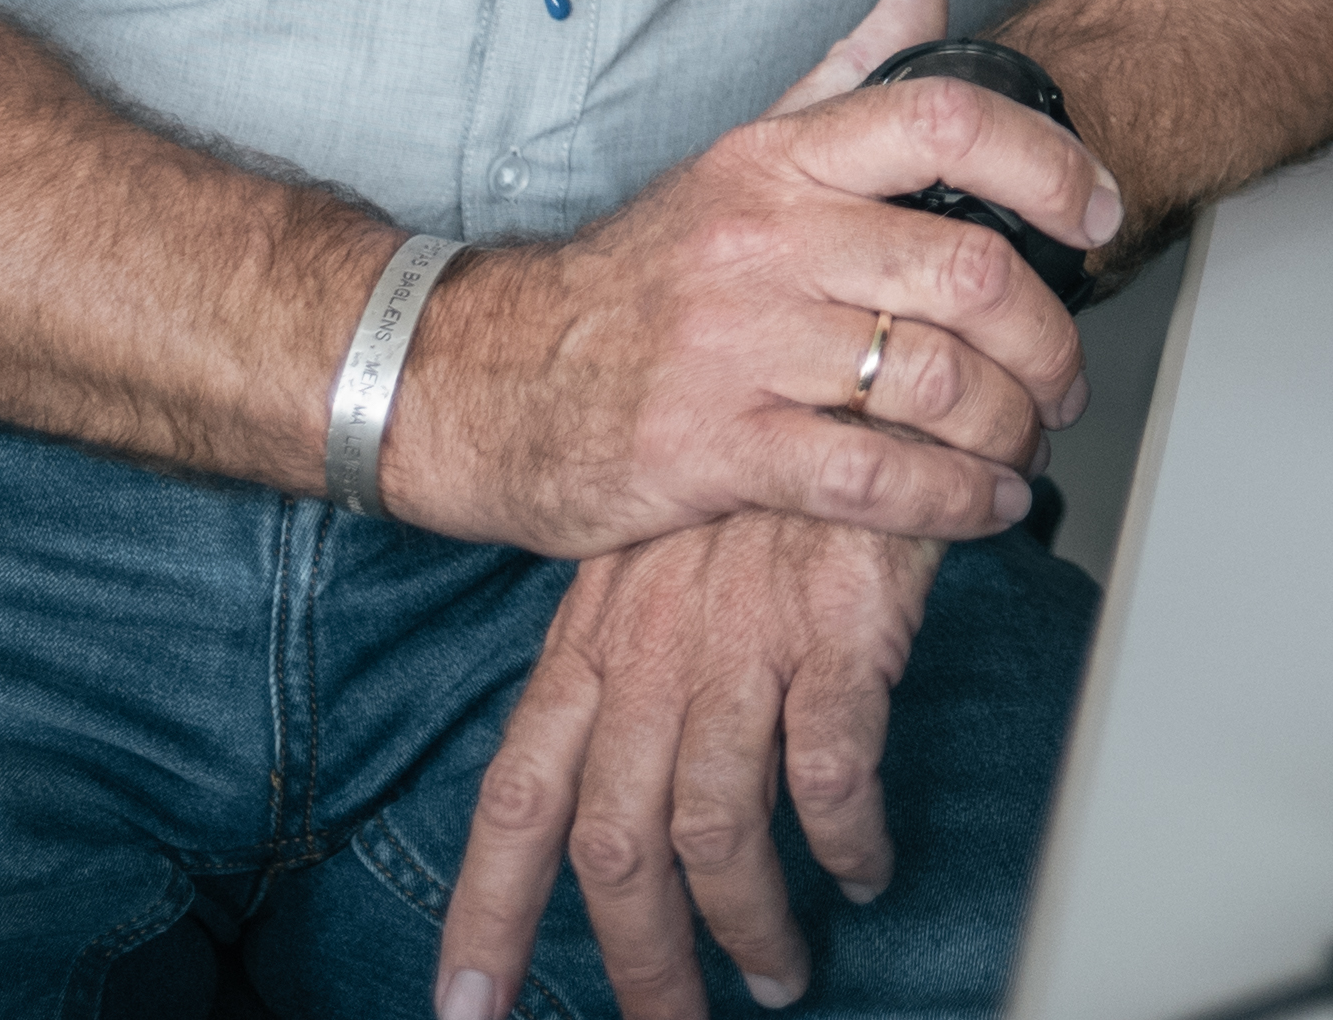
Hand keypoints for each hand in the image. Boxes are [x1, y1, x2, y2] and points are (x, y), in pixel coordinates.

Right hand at [389, 0, 1117, 562]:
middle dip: (1049, 338)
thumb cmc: (635, 276)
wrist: (481, 378)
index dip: (1049, 166)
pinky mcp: (716, 449)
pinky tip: (984, 504)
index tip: (1100, 212)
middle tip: (1068, 377)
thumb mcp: (735, 158)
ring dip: (1013, 426)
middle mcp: (768, 242)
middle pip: (967, 274)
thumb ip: (842, 78)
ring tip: (1028, 444)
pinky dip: (955, 500)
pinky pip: (873, 476)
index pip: (944, 124)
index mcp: (780, 163)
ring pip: (936, 381)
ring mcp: (741, 347)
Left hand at [436, 509, 939, 1019]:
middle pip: (614, 847)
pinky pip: (830, 777)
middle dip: (636, 961)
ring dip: (749, 925)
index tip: (469, 1009)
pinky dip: (846, 843)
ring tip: (779, 972)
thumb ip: (628, 670)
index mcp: (594, 649)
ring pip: (716, 833)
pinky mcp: (836, 636)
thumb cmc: (757, 477)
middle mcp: (652, 661)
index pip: (516, 802)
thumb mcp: (654, 564)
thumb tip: (619, 784)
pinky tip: (864, 867)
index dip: (487, 915)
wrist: (852, 377)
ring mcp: (741, 649)